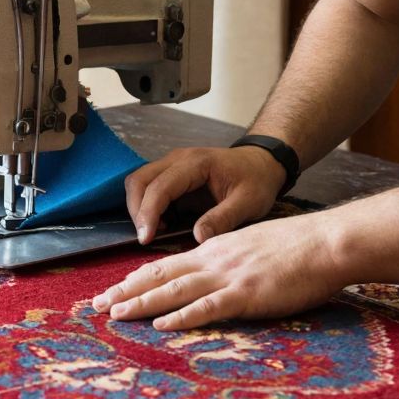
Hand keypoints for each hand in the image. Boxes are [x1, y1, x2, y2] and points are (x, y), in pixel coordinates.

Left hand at [90, 215, 347, 329]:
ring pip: (174, 290)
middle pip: (160, 276)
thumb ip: (230, 260)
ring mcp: (229, 277)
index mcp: (216, 249)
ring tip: (114, 313)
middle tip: (95, 305)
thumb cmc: (299, 247)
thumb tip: (213, 274)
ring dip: (141, 302)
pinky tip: (161, 324)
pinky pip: (208, 307)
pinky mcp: (247, 294)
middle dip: (125, 290)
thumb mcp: (254, 246)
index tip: (115, 289)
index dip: (138, 278)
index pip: (168, 265)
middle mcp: (214, 260)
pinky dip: (182, 316)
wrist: (327, 242)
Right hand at [124, 146, 284, 243]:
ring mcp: (172, 164)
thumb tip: (197, 237)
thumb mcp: (248, 203)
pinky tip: (164, 225)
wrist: (262, 163)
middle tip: (146, 238)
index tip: (146, 239)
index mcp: (196, 163)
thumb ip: (223, 219)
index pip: (160, 186)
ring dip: (140, 208)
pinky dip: (148, 207)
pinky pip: (149, 188)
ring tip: (156, 232)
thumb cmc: (256, 180)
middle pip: (139, 180)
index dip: (148, 213)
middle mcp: (178, 159)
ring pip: (139, 182)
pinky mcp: (172, 174)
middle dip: (137, 211)